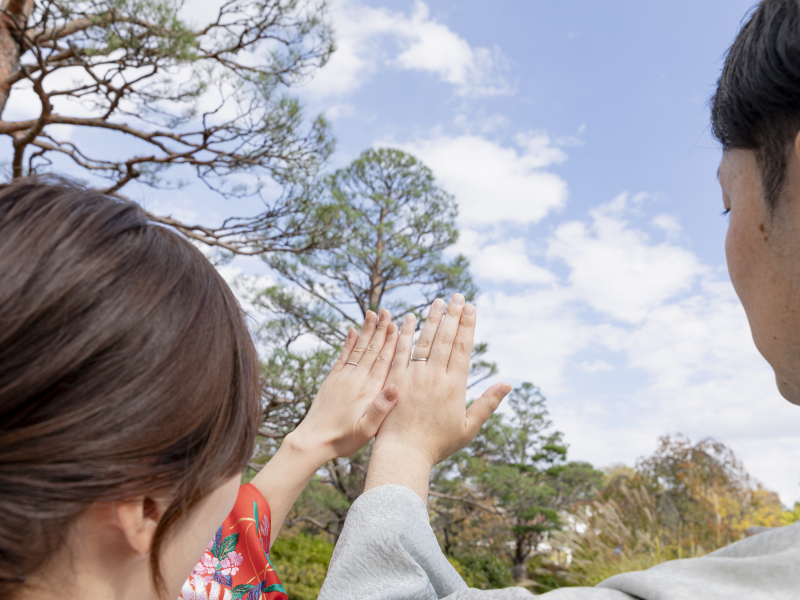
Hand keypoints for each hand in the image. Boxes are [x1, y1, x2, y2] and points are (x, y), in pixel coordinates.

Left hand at [287, 308, 400, 464]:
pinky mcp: (332, 381)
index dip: (391, 342)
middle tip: (386, 311)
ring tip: (372, 313)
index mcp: (368, 391)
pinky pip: (342, 357)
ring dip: (366, 331)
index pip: (383, 361)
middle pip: (371, 350)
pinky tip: (352, 331)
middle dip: (380, 329)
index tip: (397, 324)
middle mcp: (356, 380)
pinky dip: (348, 342)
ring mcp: (343, 378)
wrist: (313, 441)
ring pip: (358, 349)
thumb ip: (382, 409)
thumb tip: (398, 387)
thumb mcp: (367, 430)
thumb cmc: (344, 439)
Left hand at [366, 294, 510, 500]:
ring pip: (424, 340)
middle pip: (445, 339)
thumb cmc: (437, 445)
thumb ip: (487, 404)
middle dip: (452, 315)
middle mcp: (434, 376)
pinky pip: (400, 351)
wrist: (404, 453)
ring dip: (431, 318)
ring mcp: (413, 376)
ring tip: (437, 301)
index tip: (471, 308)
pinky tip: (409, 318)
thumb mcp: (468, 428)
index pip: (462, 348)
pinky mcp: (394, 379)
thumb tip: (507, 384)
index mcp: (454, 386)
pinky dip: (406, 333)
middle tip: (457, 296)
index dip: (467, 326)